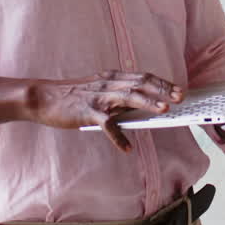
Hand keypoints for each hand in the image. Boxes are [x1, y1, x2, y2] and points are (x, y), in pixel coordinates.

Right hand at [26, 71, 183, 152]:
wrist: (44, 98)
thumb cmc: (73, 97)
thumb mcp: (99, 90)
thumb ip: (119, 96)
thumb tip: (141, 108)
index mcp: (112, 77)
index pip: (143, 77)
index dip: (162, 83)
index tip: (179, 89)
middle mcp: (108, 83)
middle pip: (140, 84)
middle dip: (162, 91)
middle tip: (180, 98)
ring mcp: (98, 96)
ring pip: (127, 97)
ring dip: (147, 104)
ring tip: (164, 111)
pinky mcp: (87, 112)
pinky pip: (106, 124)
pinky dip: (117, 136)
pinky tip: (126, 147)